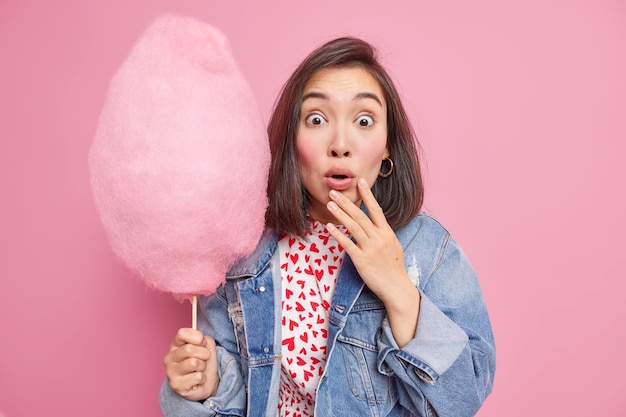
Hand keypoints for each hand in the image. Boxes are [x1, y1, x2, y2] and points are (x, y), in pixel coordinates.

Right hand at [163, 328, 218, 400]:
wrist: (207, 383)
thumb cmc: (204, 363)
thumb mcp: (208, 346)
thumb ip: (205, 339)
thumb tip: (201, 341)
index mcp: (175, 345)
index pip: (182, 333)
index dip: (197, 337)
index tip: (203, 343)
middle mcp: (169, 358)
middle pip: (189, 349)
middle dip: (204, 354)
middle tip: (205, 359)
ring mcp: (171, 372)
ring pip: (194, 363)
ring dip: (203, 366)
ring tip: (200, 370)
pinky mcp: (176, 385)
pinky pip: (197, 377)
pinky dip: (203, 378)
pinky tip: (197, 380)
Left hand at [325, 178, 409, 301]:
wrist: (397, 288)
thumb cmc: (394, 268)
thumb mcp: (393, 246)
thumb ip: (383, 234)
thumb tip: (374, 224)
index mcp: (387, 233)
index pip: (376, 210)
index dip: (368, 195)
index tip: (361, 181)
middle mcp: (379, 238)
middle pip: (361, 216)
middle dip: (347, 202)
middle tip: (334, 192)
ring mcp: (370, 249)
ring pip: (353, 227)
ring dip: (340, 214)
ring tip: (330, 204)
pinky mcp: (362, 260)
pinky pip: (348, 245)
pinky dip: (338, 235)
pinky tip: (329, 227)